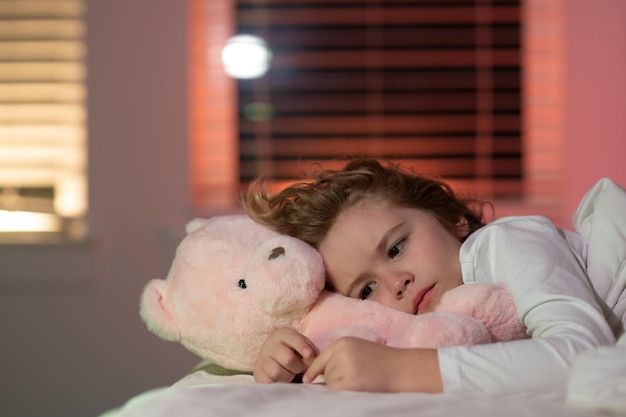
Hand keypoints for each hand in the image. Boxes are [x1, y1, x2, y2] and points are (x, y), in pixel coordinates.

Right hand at [254, 327, 317, 383]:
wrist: (276, 363)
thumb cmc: (295, 355)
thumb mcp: (303, 349)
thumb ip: (310, 352)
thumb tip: (314, 361)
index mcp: (283, 334)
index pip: (293, 338)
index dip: (303, 347)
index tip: (310, 356)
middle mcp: (270, 344)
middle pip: (288, 358)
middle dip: (298, 367)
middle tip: (300, 369)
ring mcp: (262, 359)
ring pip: (277, 372)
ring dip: (288, 376)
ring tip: (291, 374)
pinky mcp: (258, 374)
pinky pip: (269, 382)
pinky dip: (279, 384)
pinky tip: (283, 381)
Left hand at [302, 337, 442, 392]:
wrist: (402, 369)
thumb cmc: (383, 362)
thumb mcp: (358, 350)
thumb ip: (340, 356)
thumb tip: (317, 373)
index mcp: (343, 342)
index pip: (320, 359)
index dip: (314, 371)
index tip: (307, 380)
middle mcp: (341, 351)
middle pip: (325, 372)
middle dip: (334, 379)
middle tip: (357, 378)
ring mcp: (344, 366)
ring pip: (330, 383)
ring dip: (340, 386)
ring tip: (360, 382)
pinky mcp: (348, 381)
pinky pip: (334, 392)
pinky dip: (340, 394)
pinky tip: (355, 389)